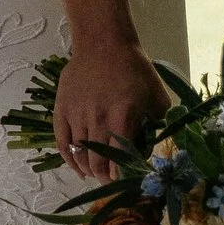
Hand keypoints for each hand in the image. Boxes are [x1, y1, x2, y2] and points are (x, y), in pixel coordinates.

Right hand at [55, 36, 166, 183]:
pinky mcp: (62, 110)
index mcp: (123, 117)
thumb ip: (161, 123)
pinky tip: (76, 165)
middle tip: (110, 181)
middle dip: (105, 178)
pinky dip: (68, 158)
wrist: (103, 43)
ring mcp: (77, 115)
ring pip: (79, 155)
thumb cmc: (134, 69)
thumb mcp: (157, 95)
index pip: (120, 159)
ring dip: (87, 170)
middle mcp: (98, 120)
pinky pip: (62, 142)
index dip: (122, 176)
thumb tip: (162, 147)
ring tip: (95, 174)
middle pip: (98, 162)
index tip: (126, 181)